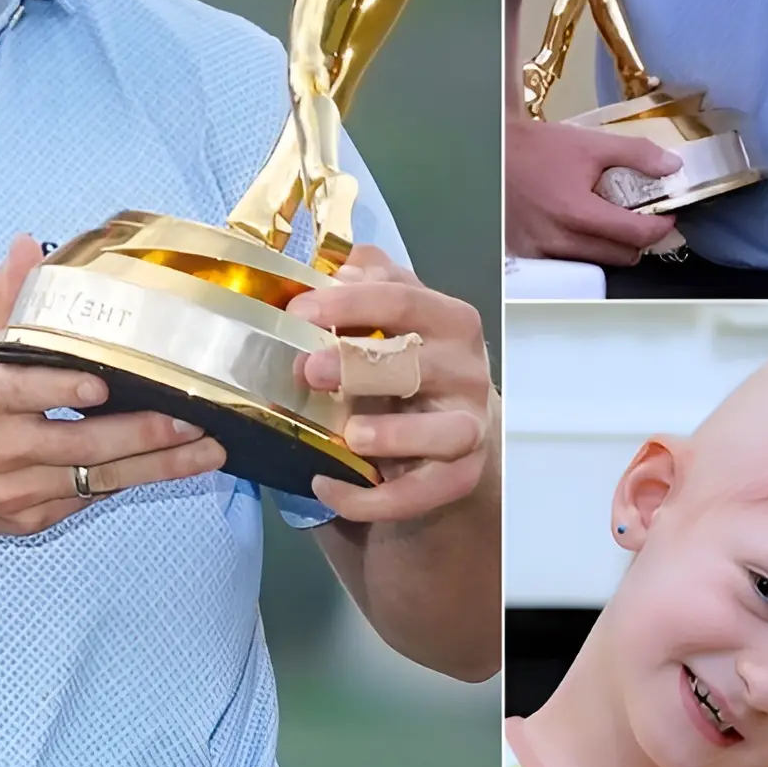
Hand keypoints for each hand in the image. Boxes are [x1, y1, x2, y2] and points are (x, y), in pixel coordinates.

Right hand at [0, 235, 227, 537]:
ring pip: (94, 481)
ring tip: (208, 452)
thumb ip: (1, 296)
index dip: (65, 392)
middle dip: (143, 435)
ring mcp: (14, 490)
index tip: (104, 385)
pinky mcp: (25, 518)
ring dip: (157, 468)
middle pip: (79, 447)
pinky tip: (169, 467)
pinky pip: (84, 500)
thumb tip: (29, 245)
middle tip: (195, 421)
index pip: (28, 394)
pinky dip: (124, 483)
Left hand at [285, 247, 490, 521]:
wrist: (449, 424)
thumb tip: (329, 267)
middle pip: (419, 362)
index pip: (402, 298)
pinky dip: (374, 499)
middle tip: (309, 369)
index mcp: (446, 318)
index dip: (350, 303)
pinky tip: (326, 488)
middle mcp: (466, 369)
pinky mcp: (460, 475)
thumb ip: (362, 283)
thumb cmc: (404, 358)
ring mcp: (469, 424)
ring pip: (445, 432)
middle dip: (362, 365)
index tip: (298, 311)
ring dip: (396, 434)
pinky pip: (424, 492)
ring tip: (349, 437)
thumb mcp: (386, 314)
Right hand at [506, 118, 683, 264]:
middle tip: (640, 217)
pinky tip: (581, 229)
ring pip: (598, 263)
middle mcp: (560, 240)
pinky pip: (572, 263)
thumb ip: (636, 153)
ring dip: (613, 247)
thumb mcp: (589, 143)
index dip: (660, 226)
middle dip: (639, 238)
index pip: (637, 234)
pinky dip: (585, 250)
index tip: (666, 215)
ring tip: (610, 222)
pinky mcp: (530, 256)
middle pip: (622, 256)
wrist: (490, 156)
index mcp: (577, 212)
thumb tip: (673, 167)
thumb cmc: (538, 149)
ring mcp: (543, 253)